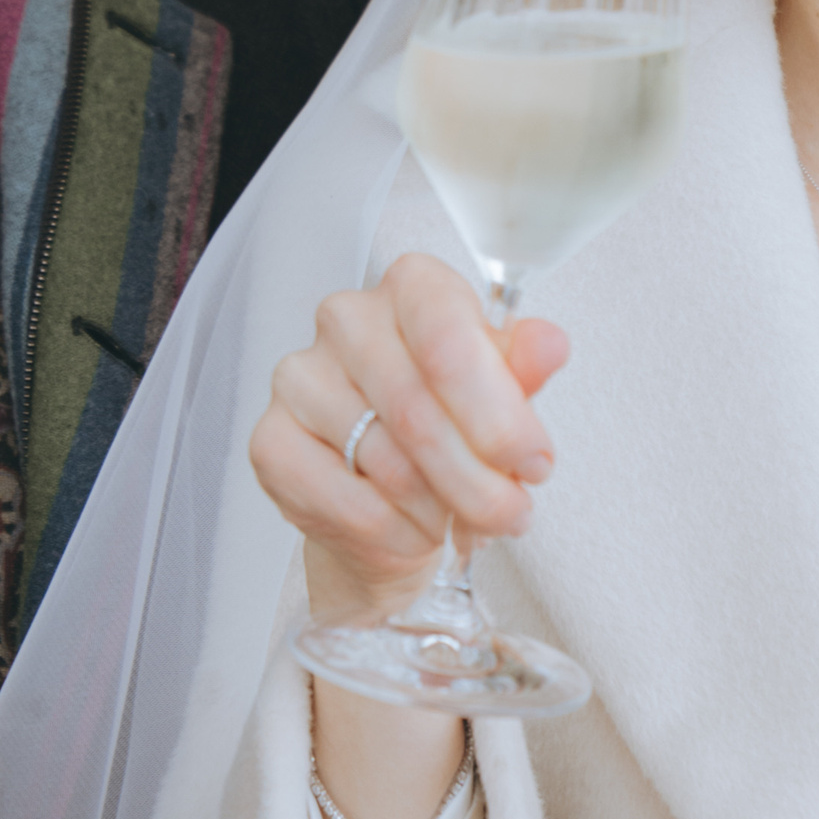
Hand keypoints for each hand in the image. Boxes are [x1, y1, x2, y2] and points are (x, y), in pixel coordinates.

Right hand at [248, 251, 568, 626]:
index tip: (534, 463)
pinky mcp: (271, 441)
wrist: (391, 497)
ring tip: (459, 520)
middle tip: (512, 514)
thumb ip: (521, 370)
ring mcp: (299, 377)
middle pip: (419, 410)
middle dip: (480, 480)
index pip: (448, 338)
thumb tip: (547, 343)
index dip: (498, 414)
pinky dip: (397, 532)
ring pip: (389, 463)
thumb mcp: (501, 397)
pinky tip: (413, 530)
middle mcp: (346, 318)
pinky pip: (349, 503)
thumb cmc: (450, 430)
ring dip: (442, 511)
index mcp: (412, 286)